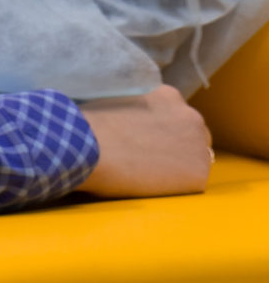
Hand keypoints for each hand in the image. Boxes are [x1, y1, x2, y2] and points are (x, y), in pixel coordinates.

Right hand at [80, 85, 214, 197]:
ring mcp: (197, 145)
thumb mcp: (114, 99)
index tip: (143, 139)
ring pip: (195, 159)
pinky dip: (175, 186)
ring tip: (147, 173)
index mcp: (169, 96)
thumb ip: (133, 105)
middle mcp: (191, 116)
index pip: (174, 115)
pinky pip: (191, 182)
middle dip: (175, 146)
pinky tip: (150, 185)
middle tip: (148, 158)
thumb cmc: (88, 124)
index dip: (160, 129)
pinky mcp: (198, 174)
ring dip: (177, 165)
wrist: (84, 145)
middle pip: (191, 135)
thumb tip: (129, 117)